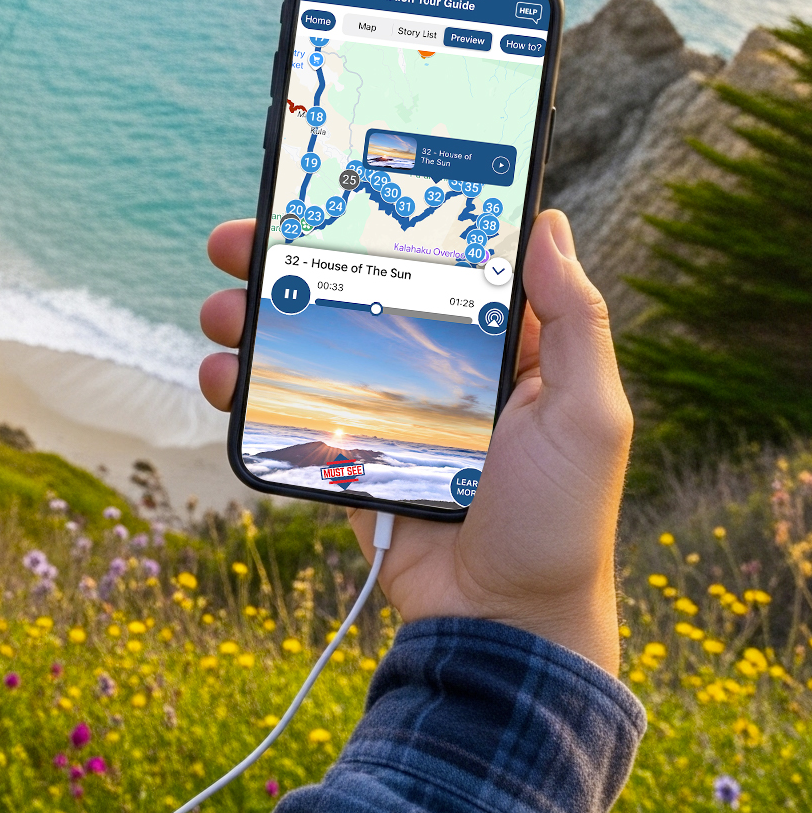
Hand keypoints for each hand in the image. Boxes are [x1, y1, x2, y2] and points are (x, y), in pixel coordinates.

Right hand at [196, 210, 632, 673]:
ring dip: (252, 314)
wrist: (503, 628)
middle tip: (239, 239)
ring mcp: (383, 409)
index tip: (332, 184)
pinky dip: (243, 384)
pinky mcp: (346, 455)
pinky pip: (285, 406)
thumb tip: (550, 222)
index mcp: (498, 344)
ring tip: (221, 308)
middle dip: (286, 258)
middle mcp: (435, 366)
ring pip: (305, 340)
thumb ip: (576, 321)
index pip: (433, 259)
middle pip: (351, 289)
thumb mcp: (590, 417)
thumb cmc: (561, 523)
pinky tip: (221, 372)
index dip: (382, 219)